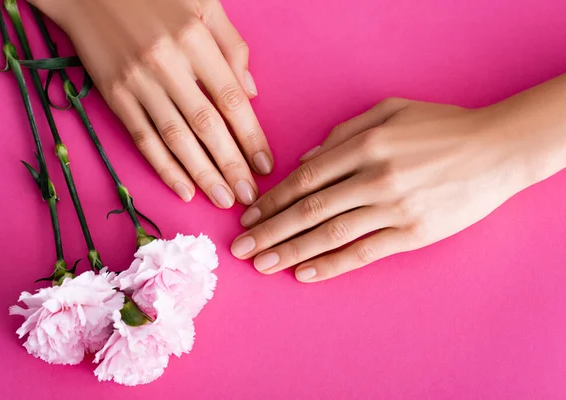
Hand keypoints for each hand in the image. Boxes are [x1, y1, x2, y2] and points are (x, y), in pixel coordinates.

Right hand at [33, 0, 272, 206]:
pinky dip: (164, 168)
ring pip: (176, 139)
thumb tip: (250, 94)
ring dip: (202, 175)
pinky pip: (143, 139)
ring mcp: (137, 82)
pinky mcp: (115, 96)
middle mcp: (167, 64)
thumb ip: (232, 45)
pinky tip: (184, 190)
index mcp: (195, 38)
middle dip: (231, 166)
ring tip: (223, 199)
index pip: (231, 99)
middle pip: (207, 126)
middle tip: (248, 196)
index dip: (250, 137)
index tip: (264, 165)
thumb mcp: (203, 4)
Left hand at [230, 98, 536, 281]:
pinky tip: (304, 274)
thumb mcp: (392, 111)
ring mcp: (394, 208)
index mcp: (365, 144)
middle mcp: (374, 176)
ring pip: (329, 234)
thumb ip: (344, 131)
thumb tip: (305, 160)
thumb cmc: (441, 127)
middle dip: (269, 231)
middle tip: (240, 249)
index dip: (273, 199)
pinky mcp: (412, 234)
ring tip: (261, 265)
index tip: (249, 215)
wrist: (497, 150)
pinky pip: (362, 253)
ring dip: (290, 251)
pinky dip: (330, 265)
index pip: (305, 178)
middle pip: (308, 210)